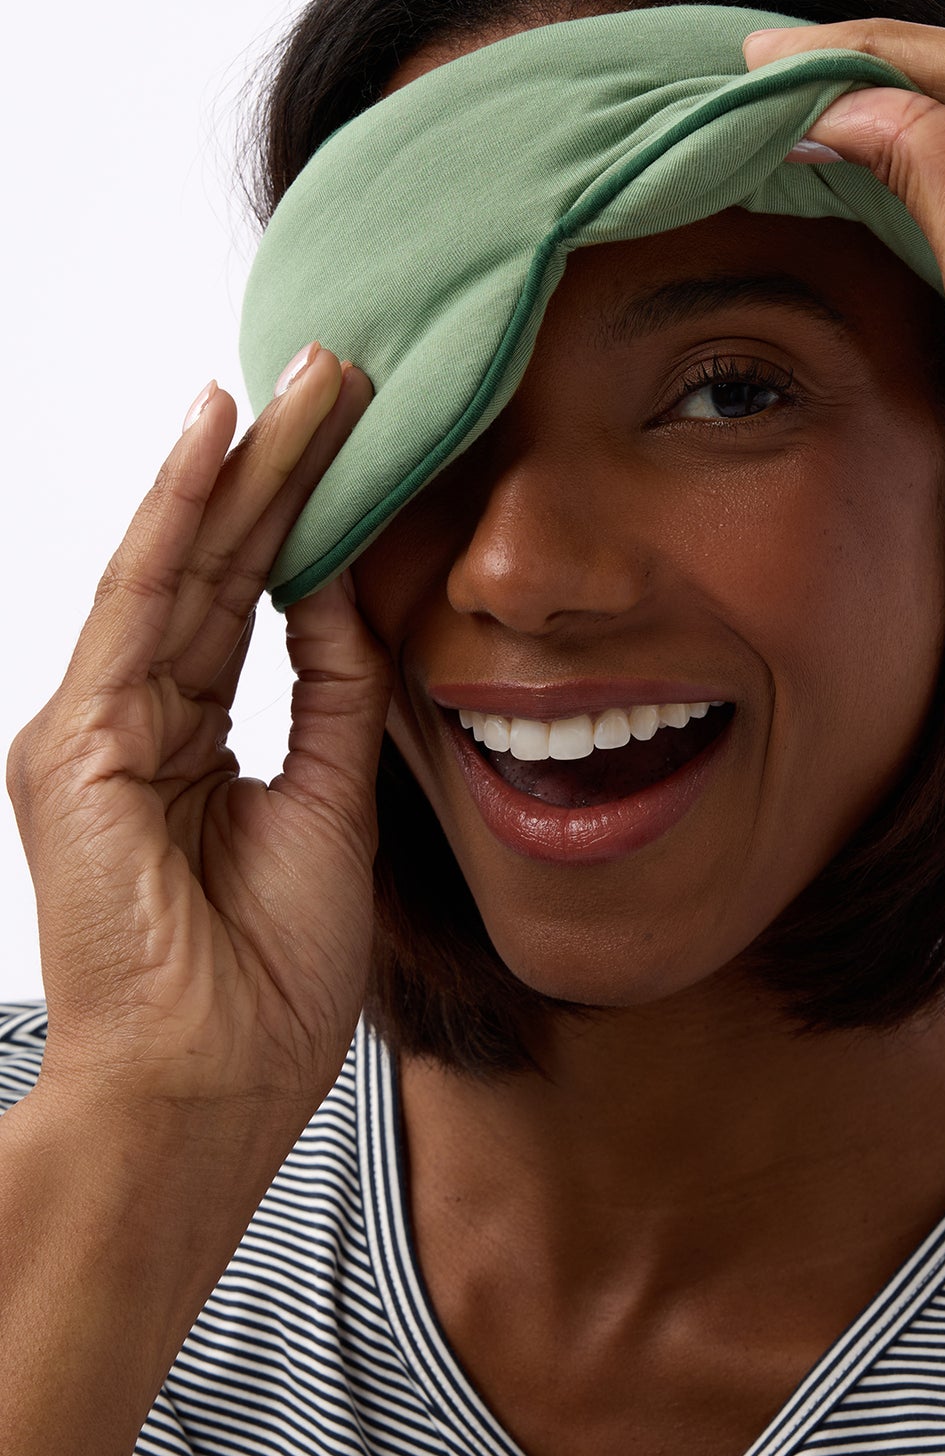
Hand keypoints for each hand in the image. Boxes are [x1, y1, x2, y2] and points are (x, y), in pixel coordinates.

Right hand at [6, 349, 390, 1144]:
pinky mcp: (79, 742)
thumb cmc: (268, 977)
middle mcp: (131, 722)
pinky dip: (177, 515)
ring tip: (304, 380)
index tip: (355, 432)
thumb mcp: (330, 799)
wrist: (215, 1085)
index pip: (246, 596)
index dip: (300, 511)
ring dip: (244, 464)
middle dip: (280, 463)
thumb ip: (331, 689)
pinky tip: (217, 443)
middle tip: (337, 370)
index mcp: (185, 742)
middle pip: (216, 563)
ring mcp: (95, 728)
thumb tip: (342, 584)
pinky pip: (137, 604)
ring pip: (180, 563)